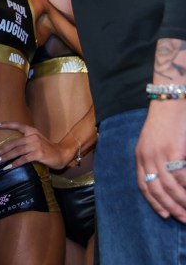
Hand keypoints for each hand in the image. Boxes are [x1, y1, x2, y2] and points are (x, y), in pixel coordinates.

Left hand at [0, 121, 73, 169]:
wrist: (62, 154)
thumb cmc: (47, 148)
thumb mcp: (36, 140)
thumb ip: (24, 141)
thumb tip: (8, 148)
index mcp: (31, 131)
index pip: (16, 125)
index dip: (4, 125)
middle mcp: (32, 136)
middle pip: (13, 143)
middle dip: (1, 149)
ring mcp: (35, 145)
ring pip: (16, 151)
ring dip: (5, 157)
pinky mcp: (38, 154)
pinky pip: (23, 159)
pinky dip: (15, 164)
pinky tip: (8, 167)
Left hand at [136, 102, 185, 221]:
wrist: (169, 102)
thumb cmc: (165, 122)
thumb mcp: (153, 142)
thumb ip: (156, 159)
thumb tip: (168, 179)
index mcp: (139, 156)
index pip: (143, 185)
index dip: (153, 202)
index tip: (164, 214)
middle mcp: (146, 157)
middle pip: (156, 190)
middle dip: (170, 207)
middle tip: (183, 219)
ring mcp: (159, 155)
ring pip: (170, 187)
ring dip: (182, 202)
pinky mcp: (174, 151)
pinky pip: (182, 176)